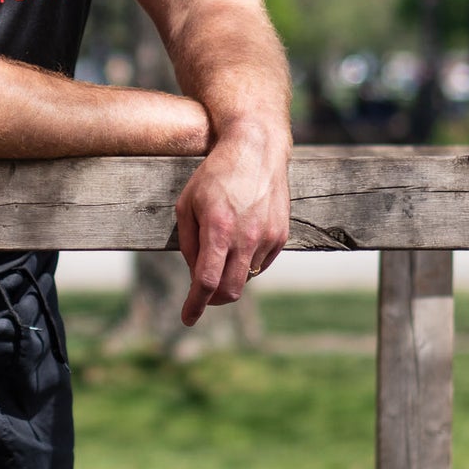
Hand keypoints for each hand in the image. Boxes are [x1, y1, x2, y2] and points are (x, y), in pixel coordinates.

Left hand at [173, 122, 290, 325]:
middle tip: (201, 295)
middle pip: (230, 290)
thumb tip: (195, 275)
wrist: (256, 150)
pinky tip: (239, 240)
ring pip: (246, 278)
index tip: (187, 318)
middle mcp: (247, 238)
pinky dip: (246, 263)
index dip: (195, 305)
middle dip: (213, 300)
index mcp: (219, 229)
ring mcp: (267, 238)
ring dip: (230, 275)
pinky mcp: (281, 235)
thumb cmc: (215, 175)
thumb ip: (189, 243)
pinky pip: (260, 264)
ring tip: (221, 248)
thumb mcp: (187, 204)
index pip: (207, 282)